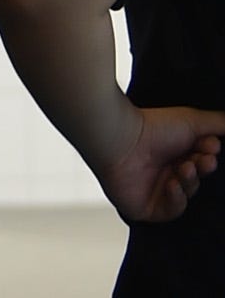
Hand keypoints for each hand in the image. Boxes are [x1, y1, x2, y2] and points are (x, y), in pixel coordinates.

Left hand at [96, 104, 224, 222]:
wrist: (119, 138)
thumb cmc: (152, 126)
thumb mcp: (193, 121)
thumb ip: (218, 124)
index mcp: (171, 152)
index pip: (200, 164)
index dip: (208, 158)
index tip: (211, 146)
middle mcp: (161, 170)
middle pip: (195, 180)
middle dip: (202, 169)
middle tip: (203, 158)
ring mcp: (152, 189)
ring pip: (185, 195)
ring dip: (189, 181)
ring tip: (184, 167)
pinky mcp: (144, 207)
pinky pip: (170, 211)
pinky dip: (175, 198)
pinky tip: (171, 183)